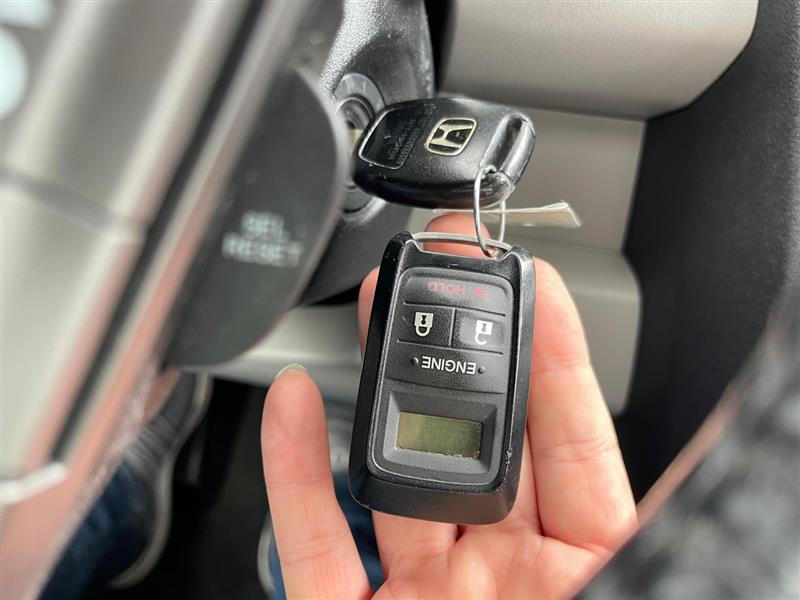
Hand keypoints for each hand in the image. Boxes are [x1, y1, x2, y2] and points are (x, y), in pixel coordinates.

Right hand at [261, 215, 636, 598]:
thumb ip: (666, 511)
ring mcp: (417, 592)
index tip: (536, 282)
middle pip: (469, 435)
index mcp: (575, 566)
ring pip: (390, 470)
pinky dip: (293, 469)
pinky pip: (312, 537)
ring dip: (375, 387)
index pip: (567, 440)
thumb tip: (722, 444)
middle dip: (453, 348)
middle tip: (444, 277)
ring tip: (374, 311)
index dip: (552, 355)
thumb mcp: (631, 583)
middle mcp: (495, 575)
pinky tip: (293, 404)